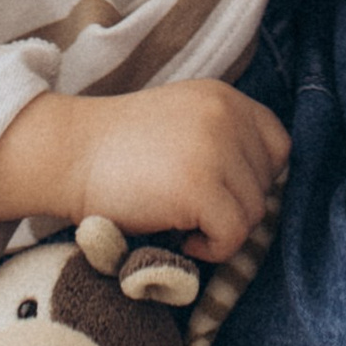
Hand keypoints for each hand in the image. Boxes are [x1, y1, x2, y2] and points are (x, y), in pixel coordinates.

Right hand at [0, 79, 289, 262]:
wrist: (66, 154)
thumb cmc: (118, 150)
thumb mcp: (181, 122)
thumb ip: (222, 138)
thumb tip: (263, 190)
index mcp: (224, 97)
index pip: (278, 145)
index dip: (255, 177)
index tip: (222, 192)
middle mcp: (226, 115)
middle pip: (267, 183)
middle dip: (235, 205)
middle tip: (192, 210)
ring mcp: (215, 148)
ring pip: (254, 212)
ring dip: (222, 228)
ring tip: (182, 222)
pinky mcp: (200, 186)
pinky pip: (234, 235)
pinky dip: (213, 248)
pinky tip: (182, 238)